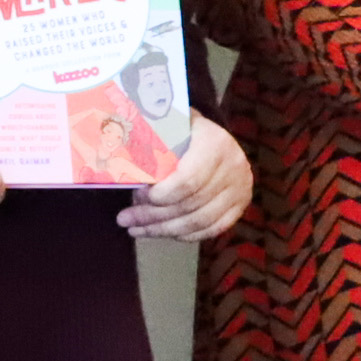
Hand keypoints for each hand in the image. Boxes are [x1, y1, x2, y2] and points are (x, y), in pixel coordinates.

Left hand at [121, 116, 255, 243]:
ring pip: (199, 221)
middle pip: (190, 205)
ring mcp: (241, 187)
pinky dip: (186, 234)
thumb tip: (119, 168)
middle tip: (125, 220)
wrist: (212, 135)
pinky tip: (164, 232)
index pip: (186, 182)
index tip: (135, 196)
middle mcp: (233, 166)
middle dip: (153, 217)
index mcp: (214, 143)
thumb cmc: (182, 130)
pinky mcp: (241, 203)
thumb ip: (146, 141)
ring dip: (164, 230)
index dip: (158, 196)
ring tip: (136, 230)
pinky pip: (213, 228)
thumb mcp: (166, 126)